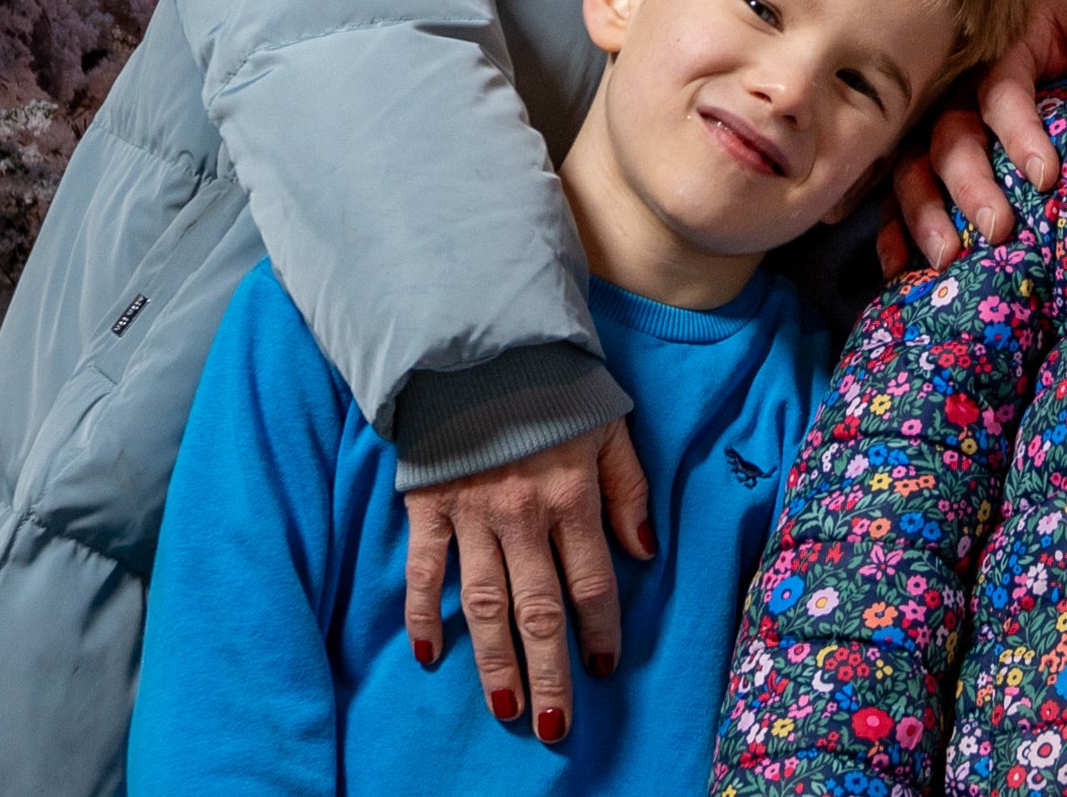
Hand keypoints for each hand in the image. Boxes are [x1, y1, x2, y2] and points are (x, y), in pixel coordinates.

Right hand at [403, 418, 652, 741]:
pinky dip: (422, 613)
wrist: (482, 342)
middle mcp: (523, 514)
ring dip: (494, 660)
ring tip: (507, 706)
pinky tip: (429, 653)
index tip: (602, 667)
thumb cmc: (555, 386)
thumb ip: (630, 490)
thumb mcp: (610, 427)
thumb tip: (644, 553)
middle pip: (539, 609)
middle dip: (549, 670)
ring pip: (484, 603)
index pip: (591, 581)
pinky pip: (424, 570)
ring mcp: (471, 514)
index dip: (600, 629)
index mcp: (572, 496)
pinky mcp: (429, 505)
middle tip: (554, 723)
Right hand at [886, 0, 1066, 268]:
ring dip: (925, 215)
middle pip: (951, 140)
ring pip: (913, 171)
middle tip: (998, 229)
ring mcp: (930, 131)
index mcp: (999, 59)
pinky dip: (891, 233)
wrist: (1027, 38)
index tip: (1046, 177)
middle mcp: (955, 97)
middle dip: (971, 187)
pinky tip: (898, 268)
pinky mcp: (918, 162)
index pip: (1004, 94)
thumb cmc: (1062, 39)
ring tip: (947, 257)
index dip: (1021, 134)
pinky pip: (893, 196)